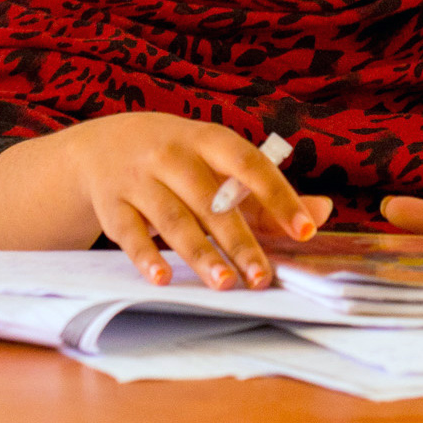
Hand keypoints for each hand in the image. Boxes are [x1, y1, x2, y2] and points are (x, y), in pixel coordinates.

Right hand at [0, 113, 330, 288]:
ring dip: (199, 253)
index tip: (304, 231)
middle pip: (210, 200)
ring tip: (224, 283)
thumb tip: (322, 213)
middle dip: (239, 240)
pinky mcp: (110, 204)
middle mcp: (172, 154)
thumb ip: (267, 191)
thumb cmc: (176, 159)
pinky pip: (128, 233)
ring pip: (172, 219)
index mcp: (208, 139)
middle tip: (262, 277)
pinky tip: (162, 279)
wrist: (101, 146)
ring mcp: (137, 178)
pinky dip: (145, 257)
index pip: (249, 164)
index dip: (278, 197)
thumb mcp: (217, 161)